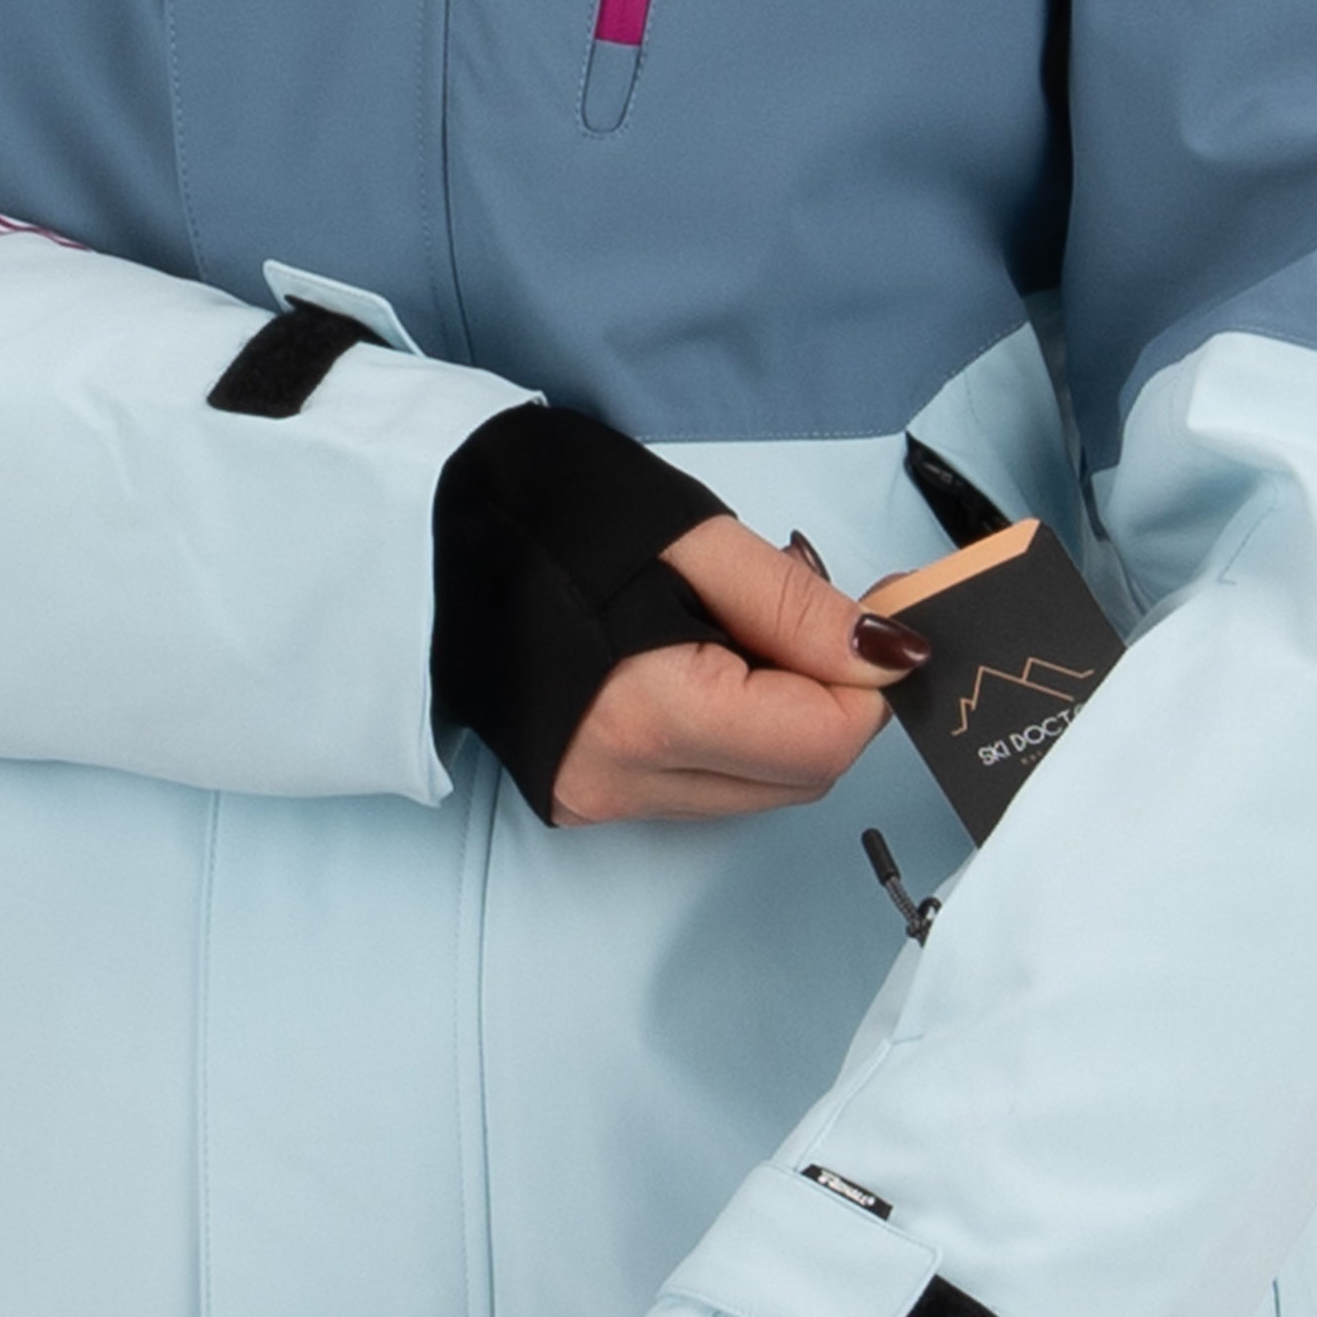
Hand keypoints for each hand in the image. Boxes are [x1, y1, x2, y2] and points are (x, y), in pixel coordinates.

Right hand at [551, 521, 928, 824]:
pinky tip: (706, 662)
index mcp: (646, 718)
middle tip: (813, 613)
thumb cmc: (545, 516)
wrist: (421, 537)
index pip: (823, 743)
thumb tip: (894, 657)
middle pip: (802, 777)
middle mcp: (622, 783)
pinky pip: (708, 784)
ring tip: (744, 628)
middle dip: (834, 700)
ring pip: (761, 788)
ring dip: (788, 718)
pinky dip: (739, 731)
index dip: (869, 682)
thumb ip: (796, 605)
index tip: (874, 612)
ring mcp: (600, 799)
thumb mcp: (689, 536)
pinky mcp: (587, 797)